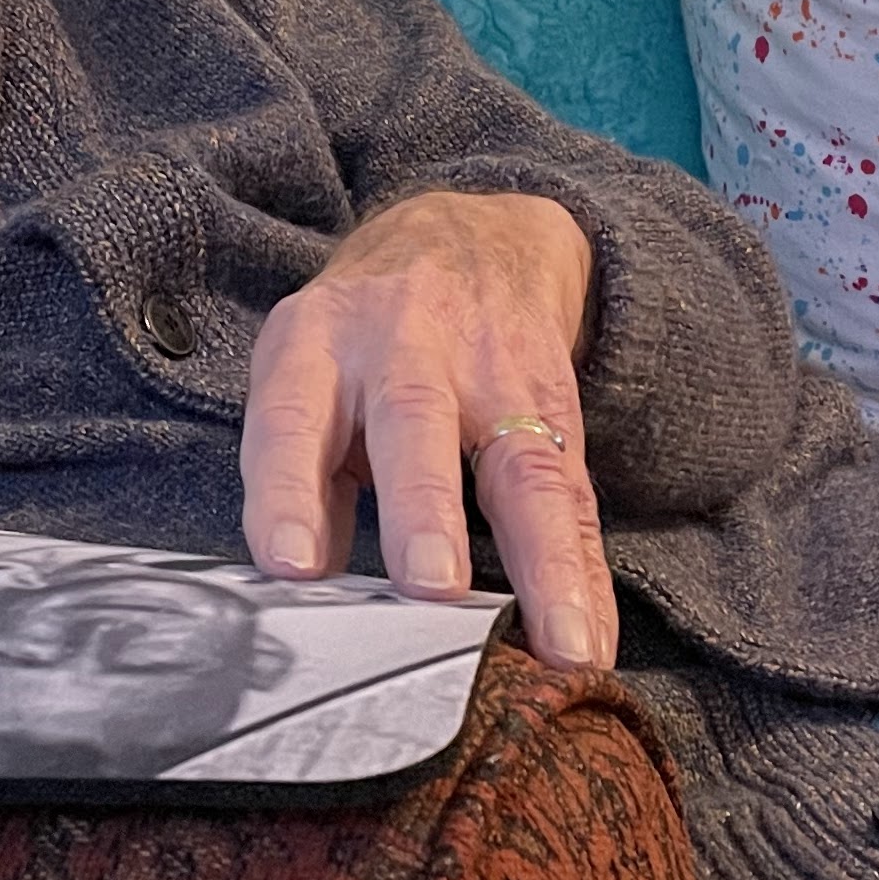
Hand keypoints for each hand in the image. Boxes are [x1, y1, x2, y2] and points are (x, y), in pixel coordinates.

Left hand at [239, 191, 613, 671]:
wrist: (474, 237)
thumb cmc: (366, 340)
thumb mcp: (309, 376)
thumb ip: (302, 477)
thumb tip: (307, 586)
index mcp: (321, 344)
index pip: (294, 417)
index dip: (288, 490)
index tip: (290, 566)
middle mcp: (407, 349)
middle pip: (417, 423)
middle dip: (424, 510)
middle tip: (430, 589)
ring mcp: (494, 376)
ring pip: (522, 466)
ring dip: (543, 560)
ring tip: (560, 642)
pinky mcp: (556, 409)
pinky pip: (576, 497)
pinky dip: (585, 577)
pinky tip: (590, 641)